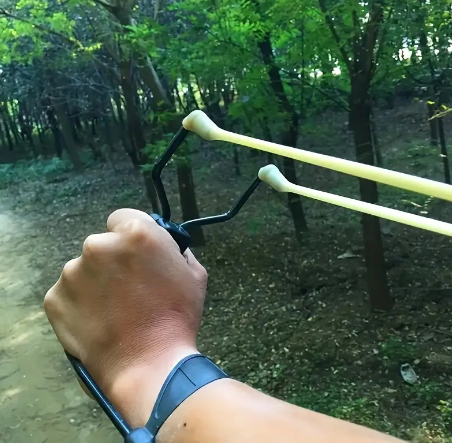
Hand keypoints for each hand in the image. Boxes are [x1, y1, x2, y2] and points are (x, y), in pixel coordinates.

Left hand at [44, 208, 207, 425]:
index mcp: (135, 234)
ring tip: (112, 309)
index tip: (136, 255)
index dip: (131, 236)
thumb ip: (175, 250)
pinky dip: (79, 303)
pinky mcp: (54, 299)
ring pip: (84, 269)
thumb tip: (164, 246)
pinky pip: (69, 293)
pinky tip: (97, 321)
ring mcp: (72, 273)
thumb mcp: (193, 274)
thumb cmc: (177, 317)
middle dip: (113, 259)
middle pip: (102, 244)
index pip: (123, 218)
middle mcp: (97, 245)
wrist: (149, 364)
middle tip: (128, 287)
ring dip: (95, 281)